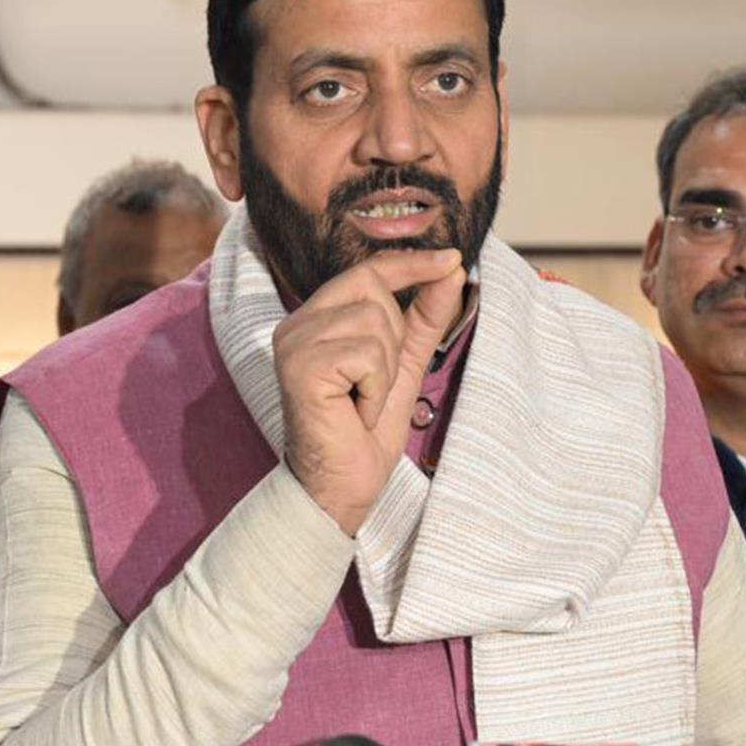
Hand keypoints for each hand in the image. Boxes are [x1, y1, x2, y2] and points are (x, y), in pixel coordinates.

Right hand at [273, 249, 465, 535]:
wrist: (342, 486)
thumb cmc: (364, 431)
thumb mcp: (403, 363)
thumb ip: (424, 316)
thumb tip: (451, 269)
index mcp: (315, 319)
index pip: (367, 271)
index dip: (412, 263)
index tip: (452, 258)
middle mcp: (296, 324)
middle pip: (373, 289)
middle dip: (394, 339)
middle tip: (373, 386)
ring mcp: (294, 343)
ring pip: (374, 322)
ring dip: (385, 370)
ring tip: (363, 401)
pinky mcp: (300, 366)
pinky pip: (366, 354)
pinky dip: (375, 388)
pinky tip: (355, 411)